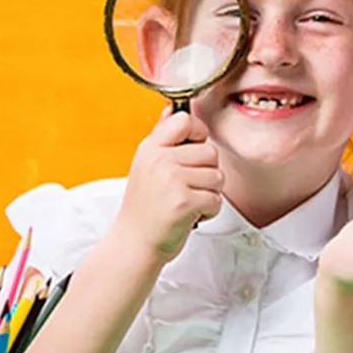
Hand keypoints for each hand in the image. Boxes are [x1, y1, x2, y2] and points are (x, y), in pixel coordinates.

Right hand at [114, 108, 223, 263]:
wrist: (134, 242)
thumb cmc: (144, 207)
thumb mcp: (146, 165)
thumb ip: (162, 139)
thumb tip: (171, 110)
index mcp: (150, 148)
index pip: (184, 120)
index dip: (198, 133)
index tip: (193, 149)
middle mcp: (160, 160)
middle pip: (210, 152)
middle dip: (206, 173)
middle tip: (187, 187)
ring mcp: (172, 180)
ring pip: (217, 177)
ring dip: (209, 194)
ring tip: (187, 201)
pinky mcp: (184, 202)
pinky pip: (216, 200)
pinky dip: (208, 212)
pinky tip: (190, 215)